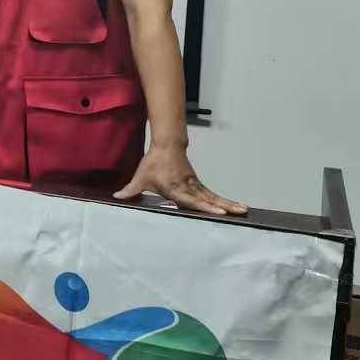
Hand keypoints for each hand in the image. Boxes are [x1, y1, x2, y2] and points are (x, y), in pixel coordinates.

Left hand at [114, 145, 245, 215]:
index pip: (191, 200)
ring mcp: (195, 185)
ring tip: (243, 211)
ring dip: (228, 204)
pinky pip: (212, 194)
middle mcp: (187, 187)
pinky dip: (223, 201)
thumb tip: (116, 197)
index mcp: (174, 188)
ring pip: (213, 196)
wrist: (167, 146)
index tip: (218, 211)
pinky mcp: (198, 184)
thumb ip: (130, 189)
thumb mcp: (140, 177)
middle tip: (237, 213)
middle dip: (222, 207)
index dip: (204, 207)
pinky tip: (233, 207)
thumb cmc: (154, 163)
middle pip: (207, 199)